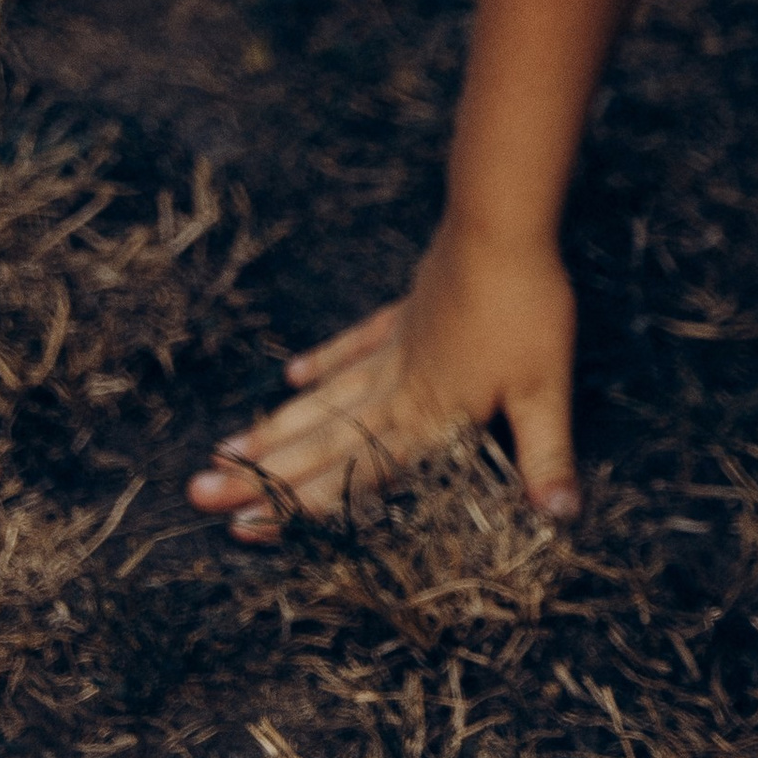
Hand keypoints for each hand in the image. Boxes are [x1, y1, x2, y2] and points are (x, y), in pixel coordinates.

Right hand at [188, 225, 579, 540]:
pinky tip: (293, 375)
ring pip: (323, 400)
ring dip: (276, 428)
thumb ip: (544, 455)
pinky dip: (326, 363)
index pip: (354, 479)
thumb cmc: (527, 309)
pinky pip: (355, 345)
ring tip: (223, 451)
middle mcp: (397, 389)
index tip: (242, 529)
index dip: (300, 509)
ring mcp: (395, 349)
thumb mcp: (545, 390)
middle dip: (259, 476)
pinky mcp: (404, 313)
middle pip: (319, 443)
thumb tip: (560, 515)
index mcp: (427, 418)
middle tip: (197, 495)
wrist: (501, 227)